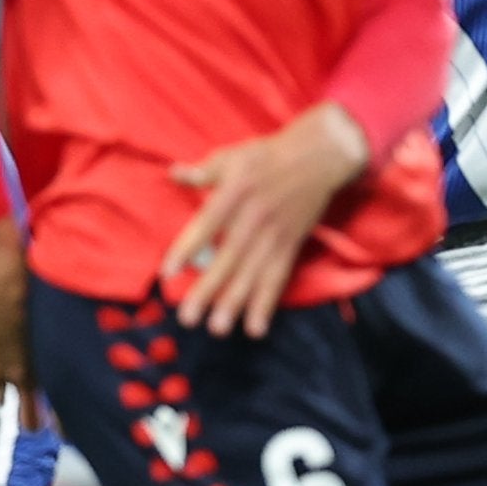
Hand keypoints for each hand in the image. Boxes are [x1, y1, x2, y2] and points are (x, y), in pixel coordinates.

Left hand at [163, 104, 370, 337]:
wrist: (318, 158)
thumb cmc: (267, 156)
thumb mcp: (233, 156)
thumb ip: (204, 171)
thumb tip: (175, 174)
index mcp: (236, 193)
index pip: (207, 225)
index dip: (187, 248)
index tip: (168, 273)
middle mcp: (256, 218)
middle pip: (229, 258)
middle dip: (208, 290)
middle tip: (187, 318)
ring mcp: (276, 234)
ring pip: (254, 274)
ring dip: (236, 304)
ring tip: (218, 329)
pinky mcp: (291, 245)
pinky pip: (278, 277)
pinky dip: (267, 303)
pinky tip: (255, 327)